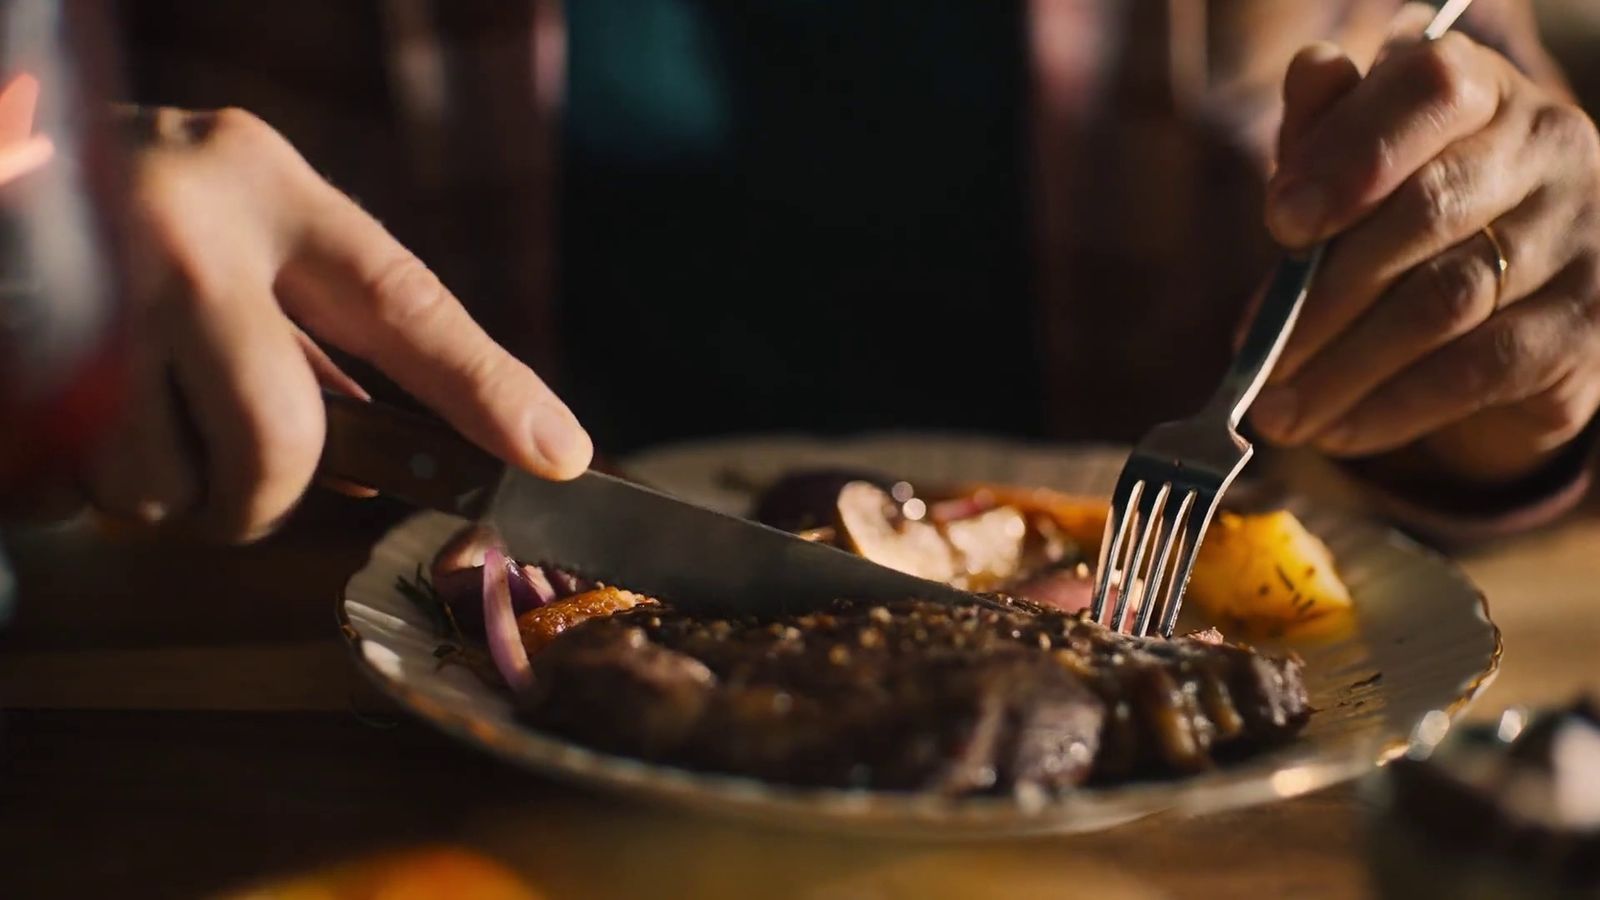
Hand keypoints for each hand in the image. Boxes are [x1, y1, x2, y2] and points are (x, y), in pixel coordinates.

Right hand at [81, 106, 589, 540]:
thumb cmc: (117, 212)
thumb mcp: (229, 229)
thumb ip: (309, 328)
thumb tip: (401, 455)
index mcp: (262, 182)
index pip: (404, 304)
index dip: (484, 390)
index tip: (554, 455)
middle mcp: (182, 226)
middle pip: (281, 439)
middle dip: (261, 497)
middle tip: (235, 491)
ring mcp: (89, 290)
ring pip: (164, 485)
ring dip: (152, 488)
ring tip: (116, 413)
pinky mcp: (15, 359)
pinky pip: (66, 491)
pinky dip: (71, 485)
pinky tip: (59, 415)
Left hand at [1250, 15, 1599, 485]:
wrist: (1503, 303)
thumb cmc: (1399, 217)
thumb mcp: (1352, 168)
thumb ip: (1325, 128)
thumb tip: (1313, 72)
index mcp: (1484, 92)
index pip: (1429, 90)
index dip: (1350, 154)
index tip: (1279, 223)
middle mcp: (1549, 151)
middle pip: (1427, 211)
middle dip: (1323, 294)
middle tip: (1255, 353)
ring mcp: (1579, 238)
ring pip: (1447, 302)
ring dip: (1344, 368)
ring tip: (1276, 412)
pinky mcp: (1583, 327)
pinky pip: (1478, 371)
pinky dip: (1392, 407)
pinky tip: (1334, 431)